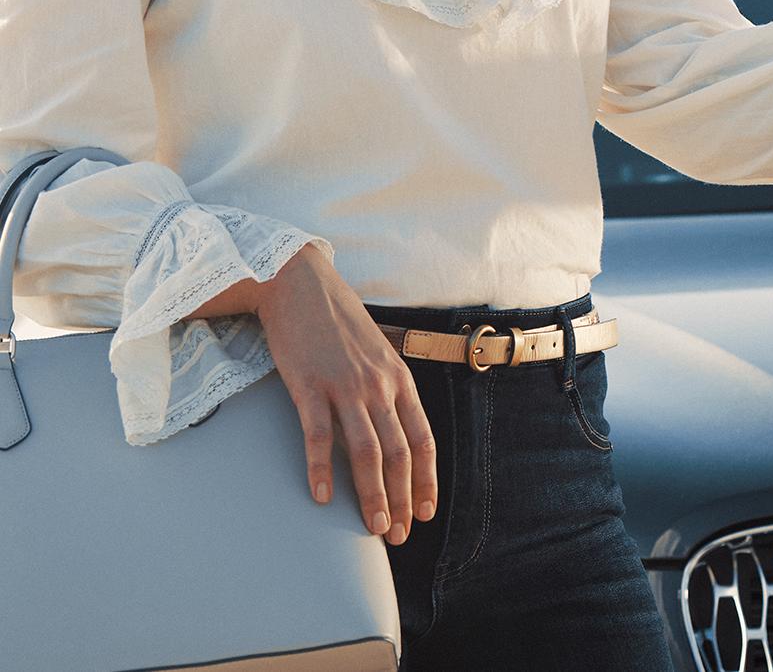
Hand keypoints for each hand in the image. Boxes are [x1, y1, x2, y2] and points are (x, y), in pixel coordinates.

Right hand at [255, 245, 436, 545]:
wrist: (299, 284)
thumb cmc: (336, 321)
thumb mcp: (377, 351)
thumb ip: (386, 386)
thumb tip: (393, 424)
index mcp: (399, 378)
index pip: (423, 438)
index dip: (426, 479)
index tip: (426, 512)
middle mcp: (379, 385)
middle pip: (399, 452)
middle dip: (403, 498)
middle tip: (399, 534)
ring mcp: (345, 385)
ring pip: (367, 450)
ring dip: (372, 494)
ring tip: (374, 528)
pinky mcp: (309, 385)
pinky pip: (319, 434)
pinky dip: (322, 468)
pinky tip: (322, 497)